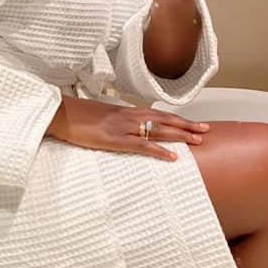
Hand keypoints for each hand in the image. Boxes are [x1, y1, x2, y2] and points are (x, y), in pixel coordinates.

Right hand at [46, 95, 208, 161]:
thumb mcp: (102, 116)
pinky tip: (172, 157)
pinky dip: (159, 151)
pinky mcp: (115, 140)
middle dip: (186, 125)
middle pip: (164, 120)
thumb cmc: (79, 116)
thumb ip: (117, 120)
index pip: (158, 114)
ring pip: (158, 130)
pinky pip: (142, 146)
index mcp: (126, 111)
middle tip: (206, 130)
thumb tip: (128, 127)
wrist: (61, 113)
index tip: (193, 123)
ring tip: (197, 140)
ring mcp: (123, 128)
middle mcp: (129, 116)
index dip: (177, 119)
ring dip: (180, 135)